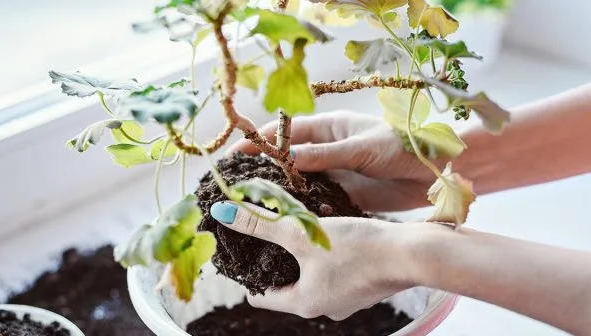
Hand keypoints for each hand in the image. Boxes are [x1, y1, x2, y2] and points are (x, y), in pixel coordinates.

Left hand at [209, 201, 420, 319]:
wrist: (414, 253)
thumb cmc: (359, 248)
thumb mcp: (303, 233)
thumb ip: (263, 223)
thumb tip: (224, 214)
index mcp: (305, 303)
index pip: (261, 297)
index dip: (247, 276)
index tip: (241, 253)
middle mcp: (324, 307)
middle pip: (286, 285)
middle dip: (275, 260)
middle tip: (265, 233)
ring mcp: (347, 297)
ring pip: (312, 276)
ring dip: (302, 254)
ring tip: (295, 228)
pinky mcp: (364, 283)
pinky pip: (334, 270)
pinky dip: (325, 254)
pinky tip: (327, 232)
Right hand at [228, 111, 434, 210]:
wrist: (438, 169)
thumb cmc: (403, 145)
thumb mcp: (360, 148)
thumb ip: (323, 155)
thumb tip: (285, 157)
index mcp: (329, 128)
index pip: (286, 133)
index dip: (259, 141)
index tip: (235, 154)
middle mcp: (328, 150)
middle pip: (288, 160)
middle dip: (264, 170)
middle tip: (238, 185)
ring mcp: (336, 174)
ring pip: (300, 184)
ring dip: (282, 194)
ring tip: (254, 207)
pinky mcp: (346, 196)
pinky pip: (319, 202)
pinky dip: (305, 210)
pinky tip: (289, 221)